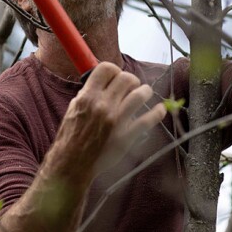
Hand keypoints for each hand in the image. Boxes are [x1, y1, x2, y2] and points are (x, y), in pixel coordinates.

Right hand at [56, 62, 166, 178]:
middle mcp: (103, 105)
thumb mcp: (74, 109)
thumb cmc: (71, 137)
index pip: (107, 69)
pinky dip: (157, 112)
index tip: (116, 76)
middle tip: (131, 87)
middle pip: (126, 78)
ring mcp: (116, 121)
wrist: (72, 163)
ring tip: (145, 94)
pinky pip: (148, 120)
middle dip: (131, 80)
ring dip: (145, 91)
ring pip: (140, 94)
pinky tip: (160, 109)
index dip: (114, 70)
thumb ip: (88, 94)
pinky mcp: (127, 136)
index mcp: (88, 96)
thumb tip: (102, 83)